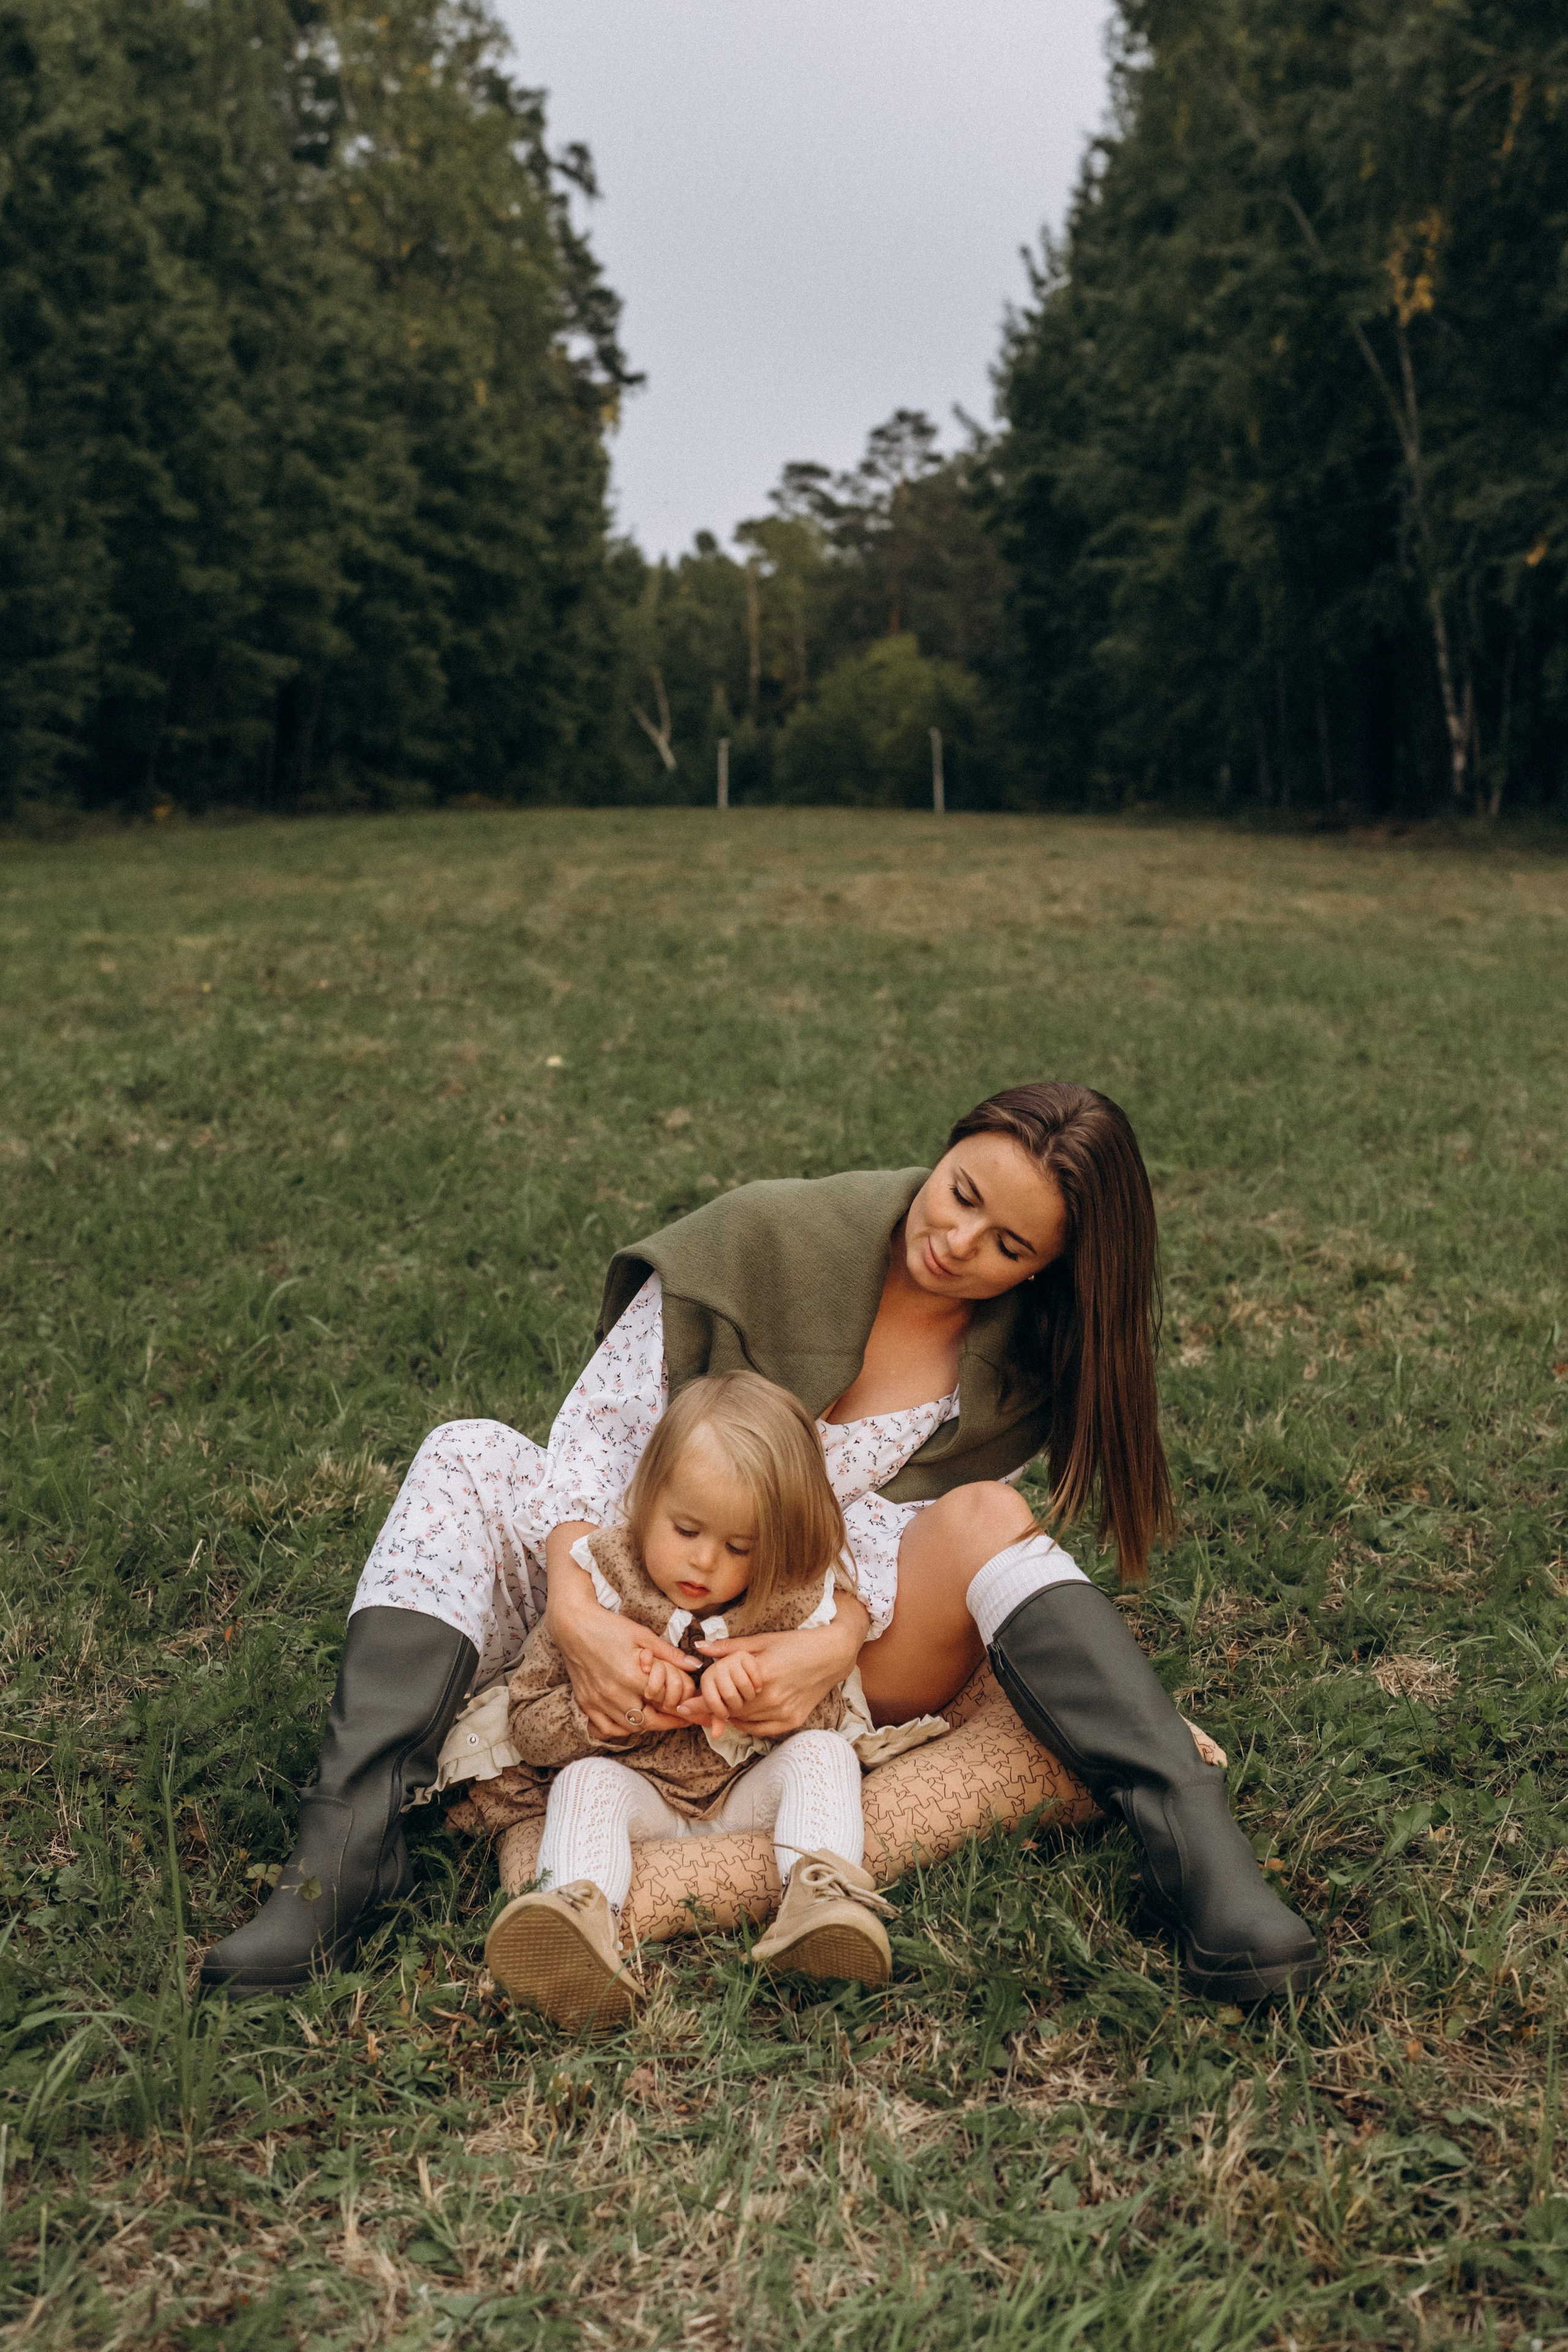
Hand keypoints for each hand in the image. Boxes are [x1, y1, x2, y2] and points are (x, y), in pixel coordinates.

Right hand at [545, 1522, 695, 1738]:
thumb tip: (695, 1665)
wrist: (573, 1625)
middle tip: (683, 1718)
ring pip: (629, 1727)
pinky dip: (620, 1728)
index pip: (664, 1702)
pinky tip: (630, 1719)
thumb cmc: (609, 1626)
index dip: (682, 1707)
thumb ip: (670, 1654)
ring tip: (660, 1716)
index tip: (692, 1707)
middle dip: (670, 1722)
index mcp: (631, 1676)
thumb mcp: (643, 1635)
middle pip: (649, 1721)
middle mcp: (614, 1694)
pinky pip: (606, 1728)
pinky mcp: (586, 1703)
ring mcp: (598, 1702)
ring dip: (647, 1724)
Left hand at [678, 1599, 868, 1738]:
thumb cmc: (796, 1643)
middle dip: (711, 1710)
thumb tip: (699, 1647)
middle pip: (731, 1711)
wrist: (832, 1654)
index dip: (701, 1703)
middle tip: (694, 1706)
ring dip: (729, 1716)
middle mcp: (773, 1698)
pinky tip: (740, 1714)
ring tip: (716, 1709)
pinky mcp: (792, 1722)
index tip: (683, 1704)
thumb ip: (729, 1648)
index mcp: (762, 1675)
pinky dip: (747, 1723)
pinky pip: (761, 1730)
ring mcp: (784, 1713)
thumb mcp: (761, 1640)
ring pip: (744, 1722)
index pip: (722, 1696)